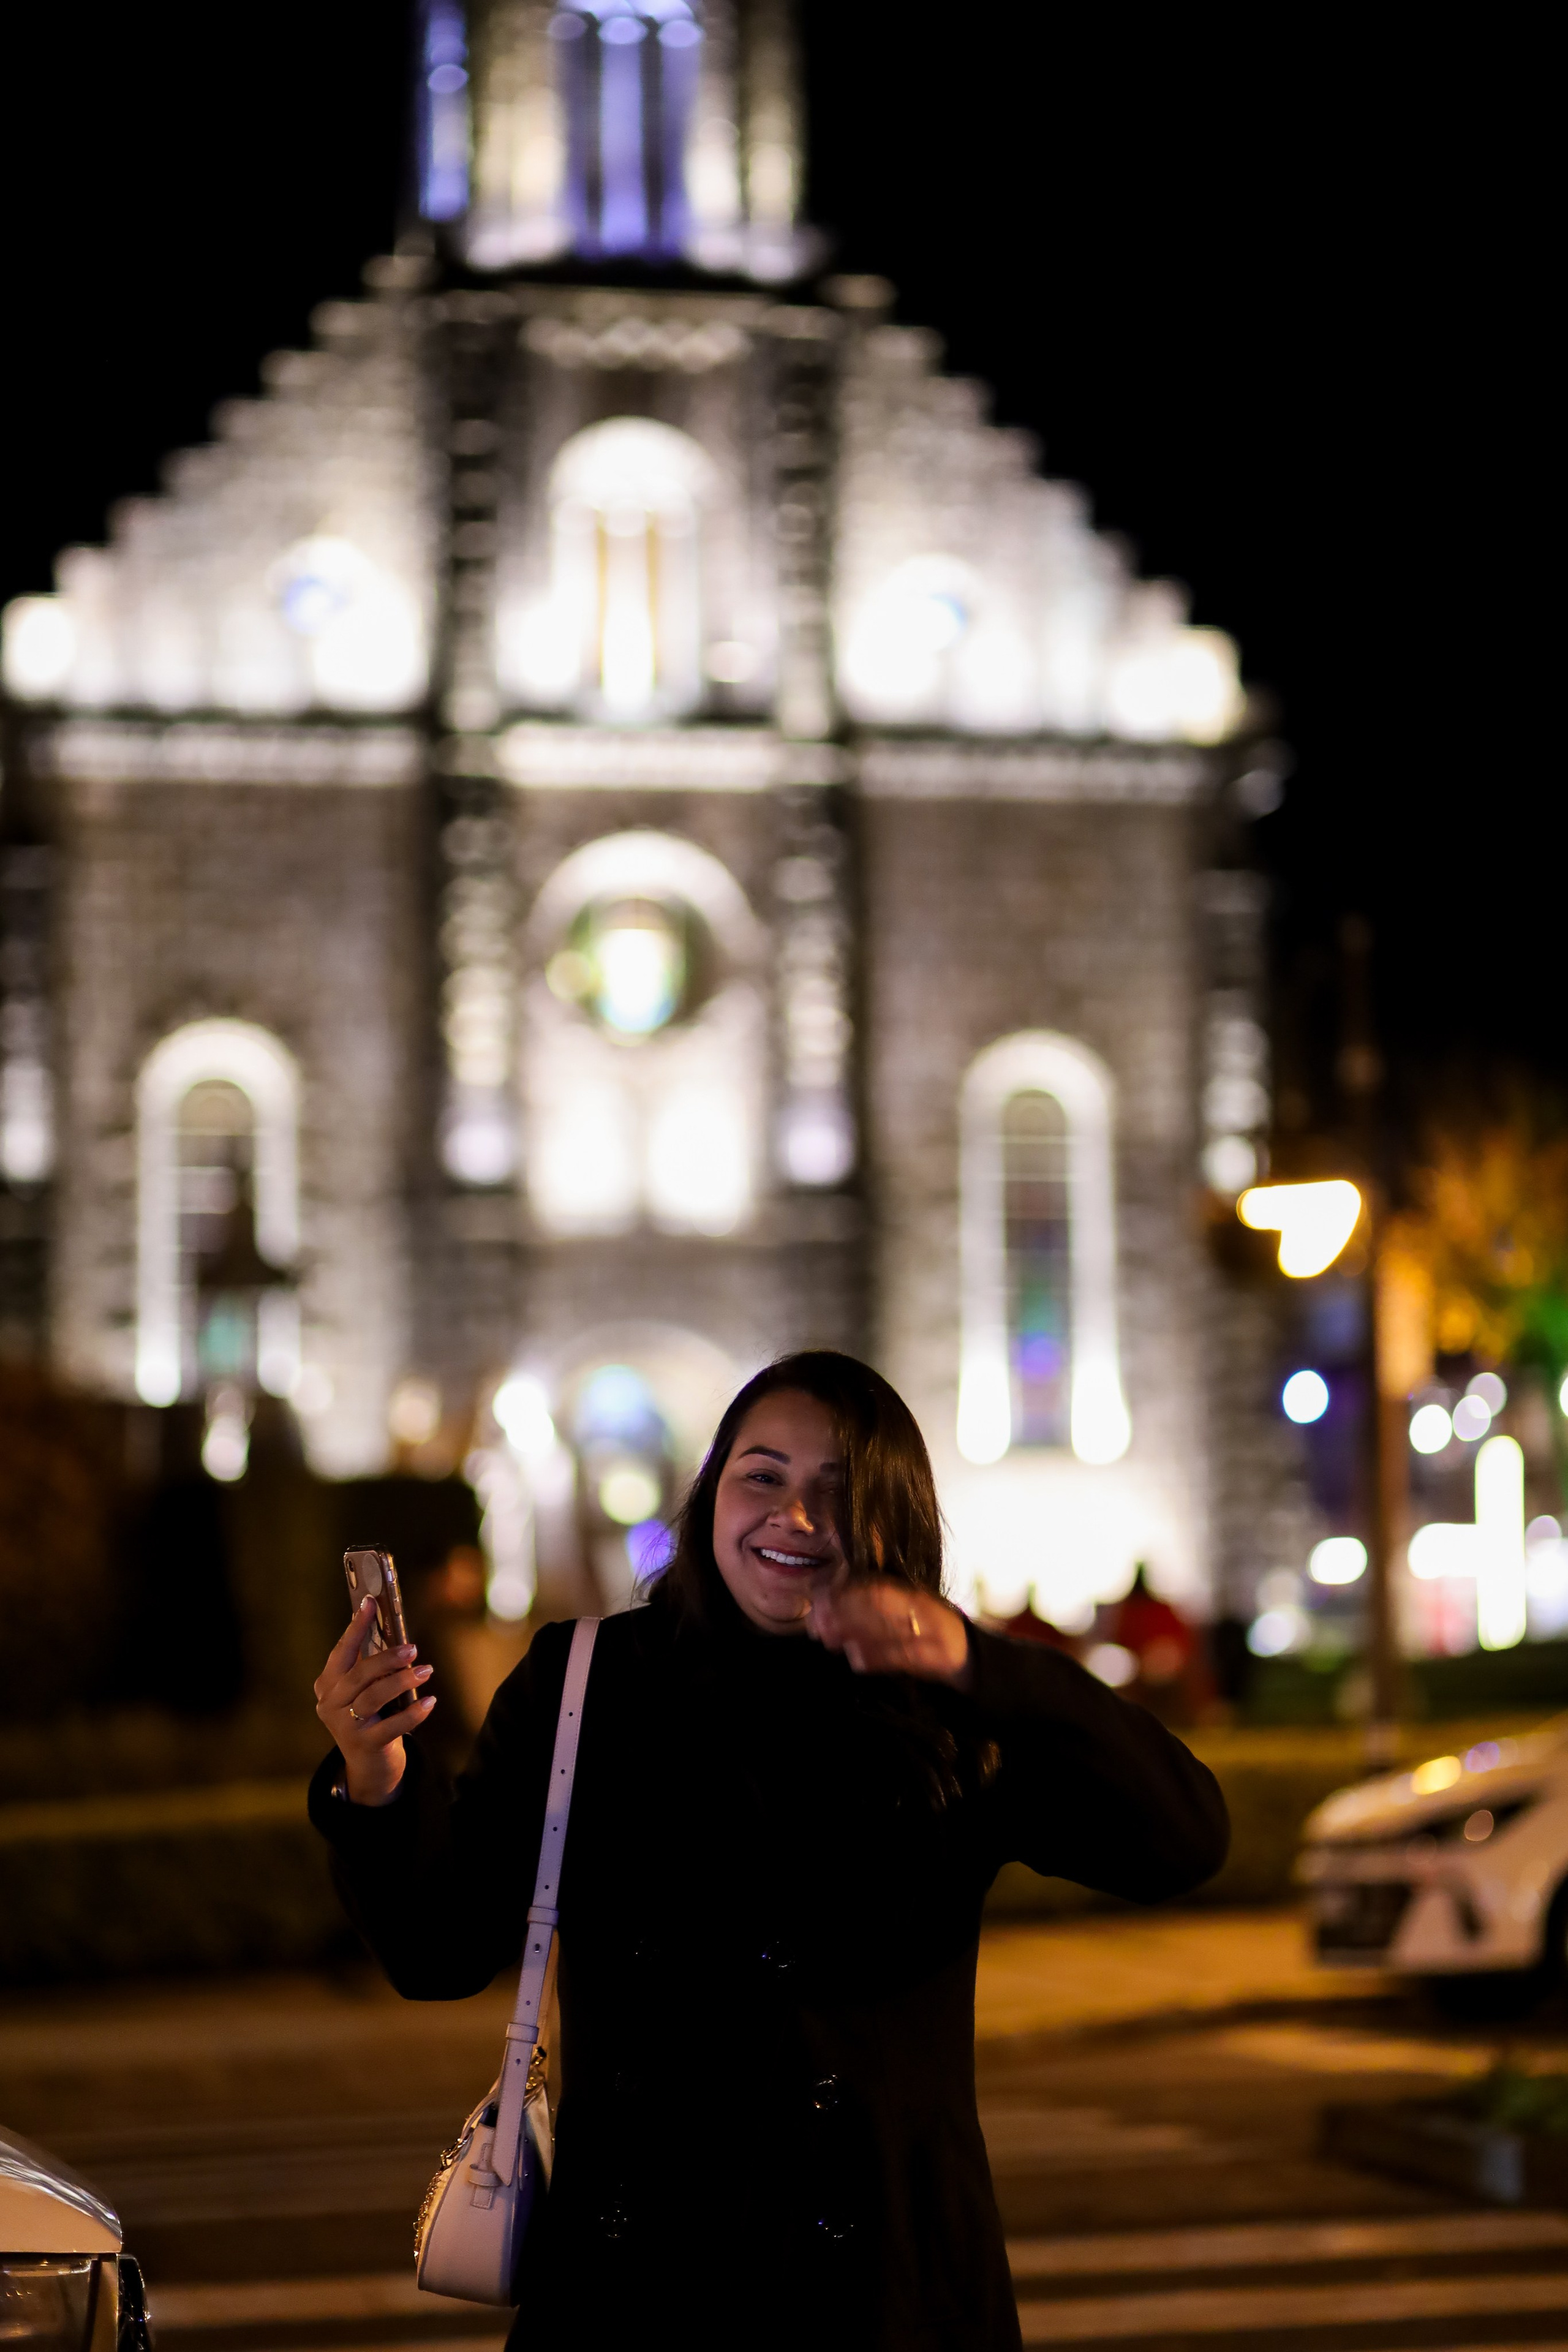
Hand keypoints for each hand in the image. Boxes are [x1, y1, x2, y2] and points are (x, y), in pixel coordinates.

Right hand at [313, 1596, 435, 1805]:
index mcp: (328, 1685)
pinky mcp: (364, 1745)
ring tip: (426, 1670)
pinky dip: (412, 1713)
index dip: (356, 1626)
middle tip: (413, 1648)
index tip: (369, 1602)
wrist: (368, 1767)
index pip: (341, 1651)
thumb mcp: (364, 1691)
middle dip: (386, 1658)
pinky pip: (391, 1725)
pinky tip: (430, 1701)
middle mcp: (330, 1704)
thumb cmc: (371, 1717)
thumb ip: (372, 1667)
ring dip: (402, 1681)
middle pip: (358, 1674)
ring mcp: (344, 1727)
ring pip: (373, 1697)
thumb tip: (393, 1630)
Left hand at [807, 1578, 971, 1686]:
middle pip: (879, 1603)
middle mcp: (920, 1605)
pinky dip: (879, 1658)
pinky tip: (857, 1661)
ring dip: (857, 1633)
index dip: (844, 1589)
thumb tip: (823, 1607)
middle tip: (816, 1624)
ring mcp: (931, 1629)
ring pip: (891, 1627)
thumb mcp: (900, 1608)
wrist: (968, 1652)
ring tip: (829, 1640)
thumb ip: (869, 1604)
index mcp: (909, 1590)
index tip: (817, 1598)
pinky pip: (906, 1656)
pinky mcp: (939, 1657)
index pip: (874, 1583)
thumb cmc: (923, 1628)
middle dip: (844, 1611)